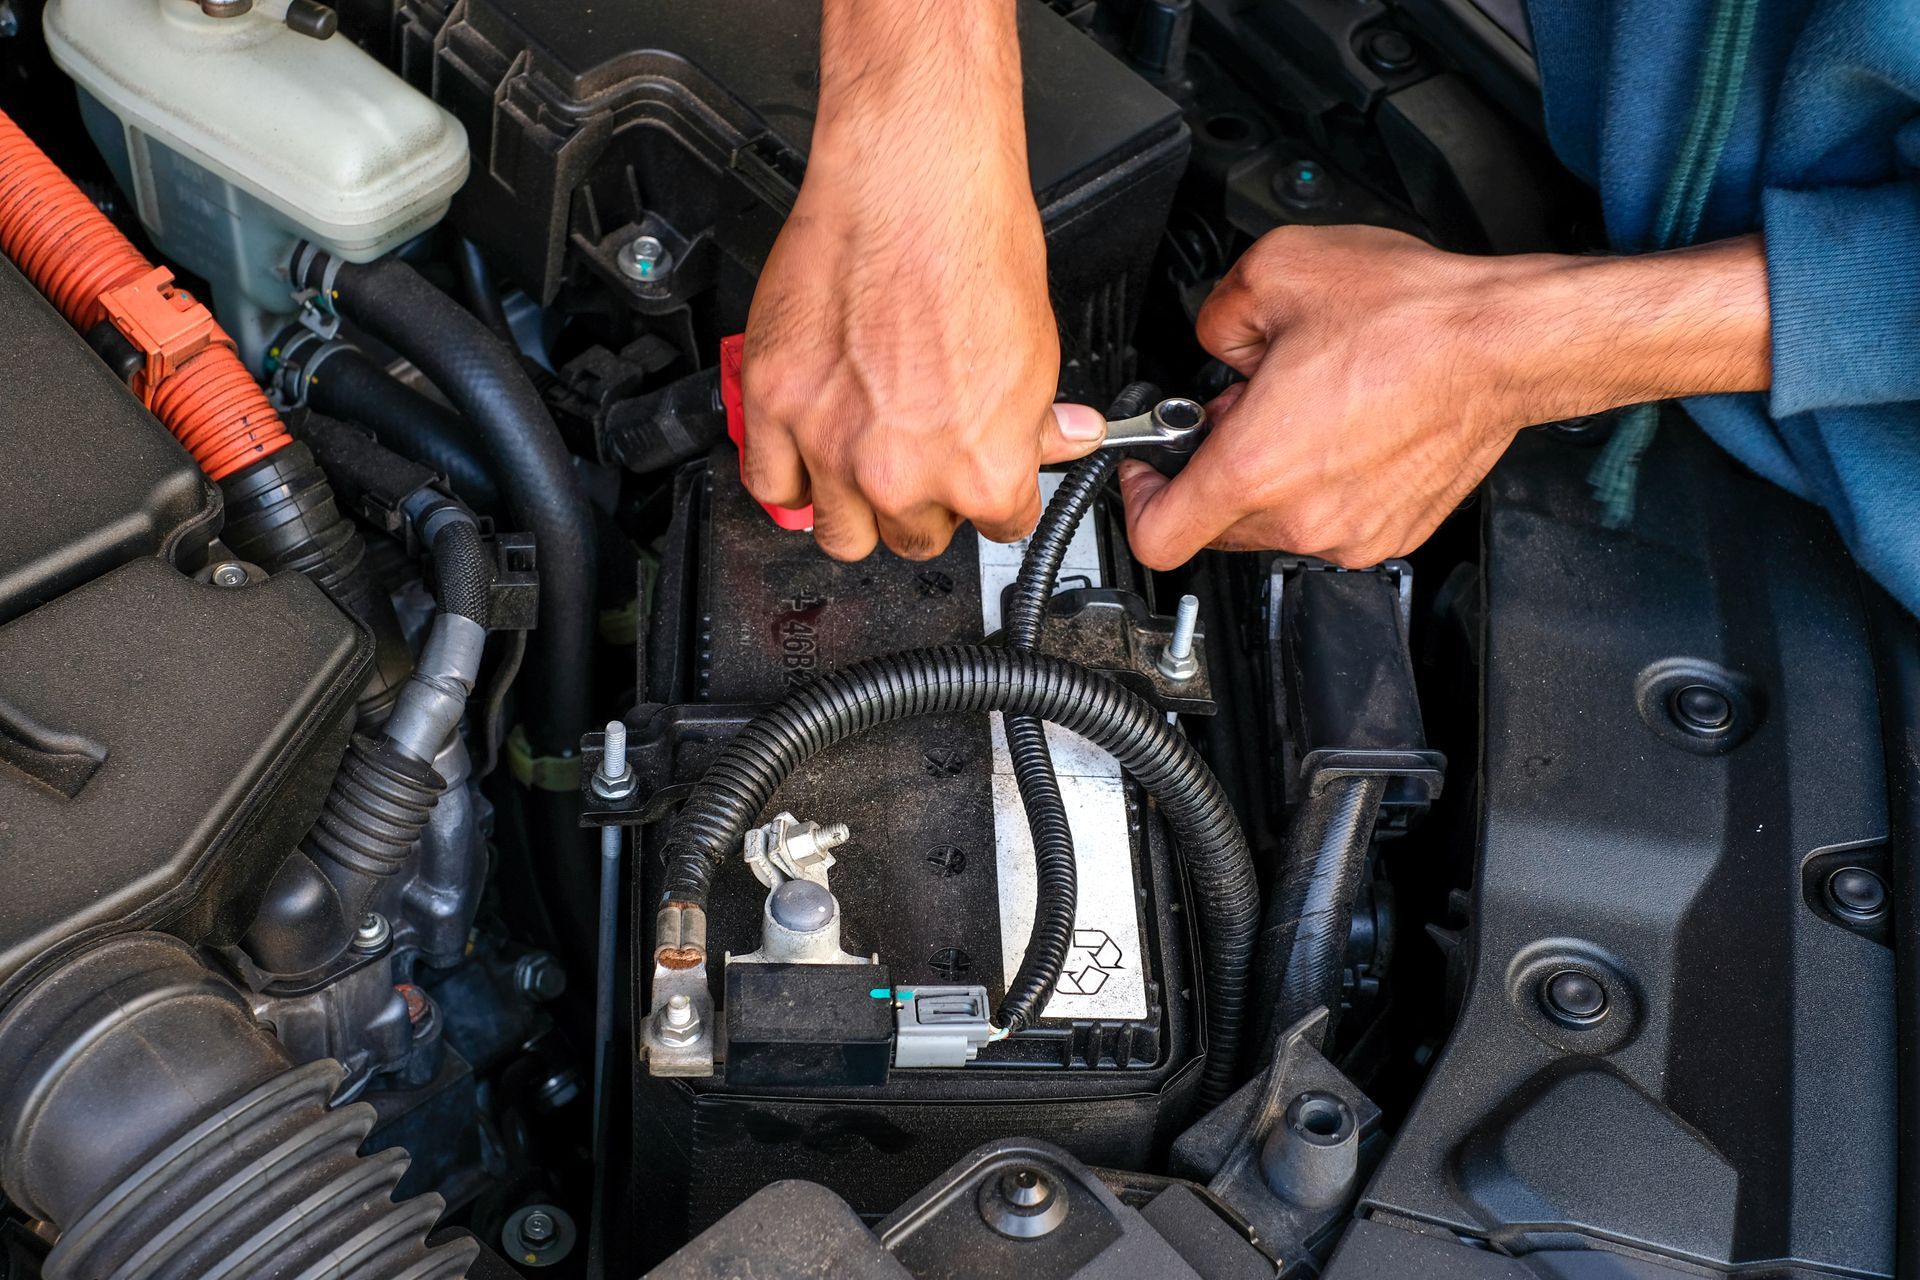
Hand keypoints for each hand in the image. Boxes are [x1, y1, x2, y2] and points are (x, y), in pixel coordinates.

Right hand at [741, 2, 1105, 561]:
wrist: (910, 187)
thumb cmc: (976, 250)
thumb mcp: (1038, 352)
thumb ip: (1035, 420)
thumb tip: (1056, 439)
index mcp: (981, 472)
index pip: (999, 529)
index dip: (994, 503)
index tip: (983, 486)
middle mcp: (901, 474)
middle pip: (914, 539)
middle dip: (924, 507)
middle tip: (924, 463)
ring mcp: (829, 445)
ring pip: (839, 533)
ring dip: (855, 508)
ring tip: (867, 466)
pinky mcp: (773, 406)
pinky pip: (770, 485)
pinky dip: (790, 478)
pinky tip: (809, 457)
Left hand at [1120, 225, 1770, 568]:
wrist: (1502, 342)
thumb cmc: (1408, 316)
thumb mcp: (1273, 273)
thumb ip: (1215, 318)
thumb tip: (1215, 341)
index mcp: (1256, 468)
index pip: (1157, 538)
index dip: (1138, 502)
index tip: (1149, 468)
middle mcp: (1301, 518)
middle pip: (1214, 526)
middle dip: (1213, 470)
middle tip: (1244, 410)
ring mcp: (1352, 533)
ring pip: (1272, 525)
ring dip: (1270, 477)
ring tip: (1305, 411)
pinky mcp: (1392, 533)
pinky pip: (1328, 521)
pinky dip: (1320, 484)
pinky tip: (1344, 427)